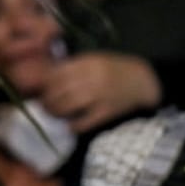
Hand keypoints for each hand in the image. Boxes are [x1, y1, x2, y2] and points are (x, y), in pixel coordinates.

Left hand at [39, 51, 162, 133]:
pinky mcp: (107, 112)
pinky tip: (70, 126)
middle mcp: (92, 78)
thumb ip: (73, 66)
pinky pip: (84, 122)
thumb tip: (47, 76)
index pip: (57, 74)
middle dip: (47, 100)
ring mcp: (99, 96)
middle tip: (44, 105)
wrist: (143, 80)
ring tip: (54, 114)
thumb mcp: (95, 59)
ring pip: (68, 106)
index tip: (41, 90)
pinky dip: (74, 126)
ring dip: (56, 112)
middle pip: (59, 91)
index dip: (45, 84)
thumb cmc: (116, 69)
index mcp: (88, 62)